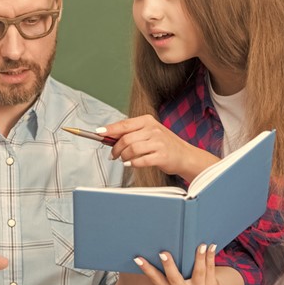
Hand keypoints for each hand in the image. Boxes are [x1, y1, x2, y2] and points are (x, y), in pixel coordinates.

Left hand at [101, 115, 217, 181]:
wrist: (184, 155)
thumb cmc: (164, 144)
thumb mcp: (148, 133)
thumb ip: (130, 133)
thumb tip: (108, 136)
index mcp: (148, 121)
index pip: (124, 124)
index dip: (109, 129)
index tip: (98, 132)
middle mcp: (153, 129)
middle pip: (126, 138)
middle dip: (115, 148)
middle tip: (113, 155)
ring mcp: (158, 142)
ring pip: (131, 149)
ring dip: (123, 156)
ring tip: (123, 159)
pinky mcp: (162, 156)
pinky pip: (141, 160)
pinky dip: (132, 163)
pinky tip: (130, 164)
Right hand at [133, 244, 225, 284]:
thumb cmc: (184, 283)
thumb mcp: (173, 284)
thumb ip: (165, 272)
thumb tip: (153, 247)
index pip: (156, 279)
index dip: (147, 269)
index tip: (138, 258)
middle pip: (175, 279)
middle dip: (169, 266)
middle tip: (163, 253)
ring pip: (198, 272)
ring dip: (199, 258)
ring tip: (200, 245)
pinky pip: (211, 270)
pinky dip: (210, 257)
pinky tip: (211, 246)